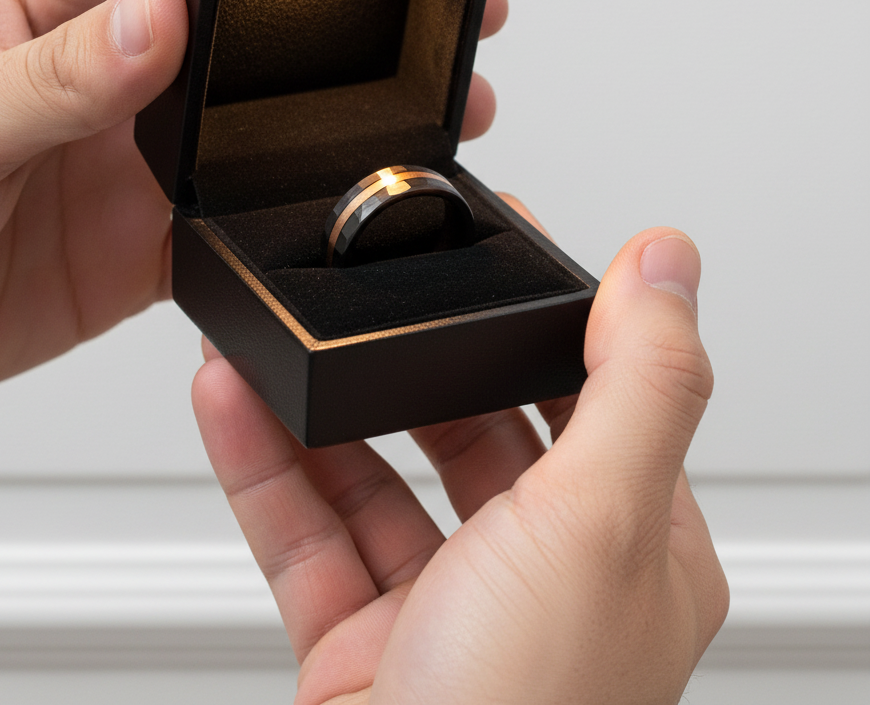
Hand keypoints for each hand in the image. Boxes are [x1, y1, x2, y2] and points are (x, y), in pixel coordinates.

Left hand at [0, 0, 505, 416]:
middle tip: (432, 8)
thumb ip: (56, 74)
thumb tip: (161, 15)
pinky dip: (289, 220)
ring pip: (261, 124)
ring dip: (339, 120)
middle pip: (250, 24)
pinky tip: (329, 215)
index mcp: (49, 5)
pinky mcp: (140, 240)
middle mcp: (107, 76)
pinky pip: (236, 222)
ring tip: (419, 117)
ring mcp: (132, 160)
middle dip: (349, 11)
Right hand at [192, 219, 728, 704]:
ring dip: (311, 409)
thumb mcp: (600, 523)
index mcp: (629, 546)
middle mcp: (543, 579)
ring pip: (371, 479)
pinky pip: (305, 536)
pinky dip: (264, 469)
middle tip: (360, 294)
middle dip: (405, 362)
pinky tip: (232, 406)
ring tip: (263, 345)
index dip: (536, 319)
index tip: (486, 250)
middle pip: (467, 430)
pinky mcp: (362, 649)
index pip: (589, 395)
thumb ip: (637, 381)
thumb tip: (668, 261)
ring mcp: (447, 614)